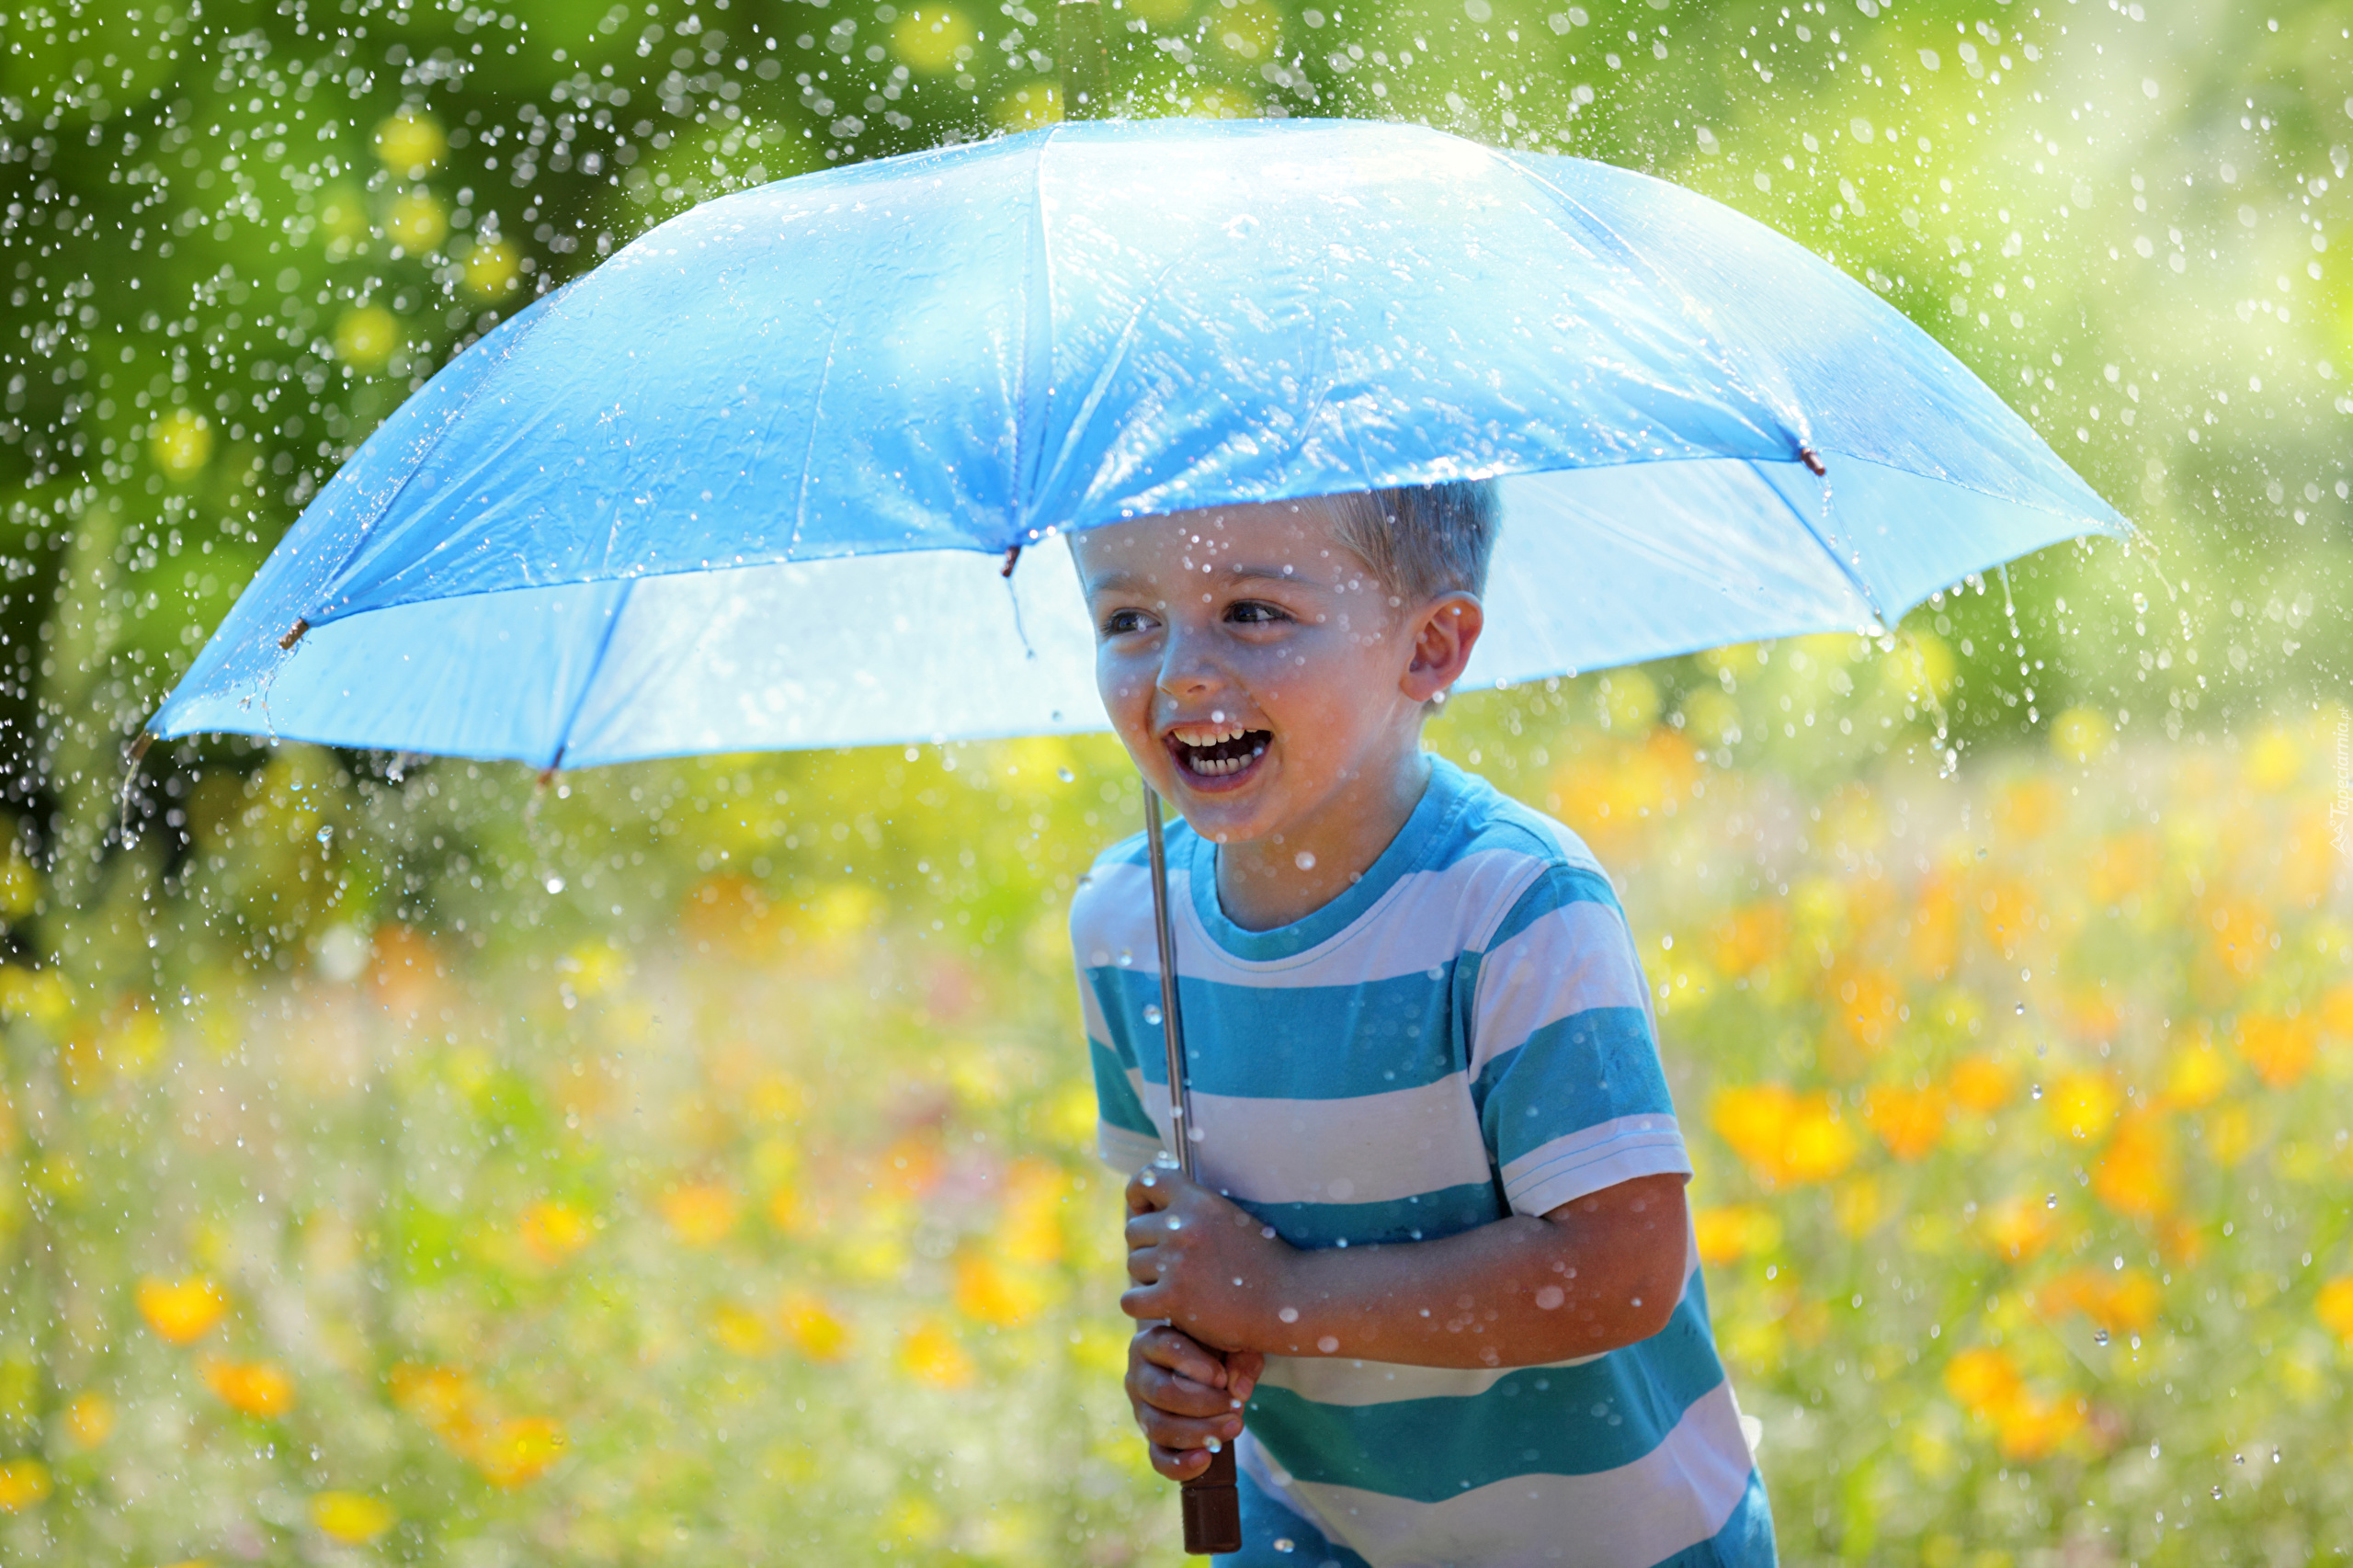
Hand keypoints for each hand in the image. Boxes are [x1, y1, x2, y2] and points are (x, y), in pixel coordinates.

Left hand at [1121, 1164, 1294, 1348]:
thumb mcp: (1232, 1218)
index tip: (1145, 1211)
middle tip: (1171, 1266)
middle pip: (1133, 1230)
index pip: (1147, 1179)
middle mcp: (1184, 1226)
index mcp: (1199, 1201)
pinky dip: (1144, 1307)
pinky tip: (1165, 1310)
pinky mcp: (1174, 1298)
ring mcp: (1177, 1262)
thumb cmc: (1263, 1263)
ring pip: (1133, 1265)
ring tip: (1177, 1287)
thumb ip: (1197, 1210)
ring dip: (1148, 1279)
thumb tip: (1157, 1203)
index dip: (1138, 1194)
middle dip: (1147, 1247)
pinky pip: (1131, 1300)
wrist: (1290, 1300)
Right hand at [1125, 1323, 1264, 1480]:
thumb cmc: (1215, 1347)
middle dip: (1203, 1404)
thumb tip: (1240, 1390)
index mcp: (1152, 1342)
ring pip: (1158, 1427)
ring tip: (1234, 1427)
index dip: (1196, 1365)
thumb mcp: (1231, 1341)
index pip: (1166, 1348)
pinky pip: (1157, 1458)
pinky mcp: (1151, 1438)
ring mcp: (1140, 1409)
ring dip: (1199, 1432)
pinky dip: (1180, 1464)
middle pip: (1161, 1392)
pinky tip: (1206, 1459)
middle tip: (1236, 1407)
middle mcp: (1139, 1375)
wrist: (1202, 1368)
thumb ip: (1241, 1357)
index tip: (1223, 1377)